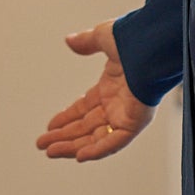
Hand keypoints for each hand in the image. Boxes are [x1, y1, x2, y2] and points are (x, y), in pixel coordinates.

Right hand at [35, 21, 153, 160]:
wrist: (152, 45)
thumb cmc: (134, 39)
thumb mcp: (104, 38)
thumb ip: (87, 42)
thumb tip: (69, 40)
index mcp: (110, 87)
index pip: (84, 109)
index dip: (65, 118)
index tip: (50, 126)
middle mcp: (117, 104)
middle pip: (85, 126)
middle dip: (63, 136)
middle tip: (42, 144)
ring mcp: (125, 114)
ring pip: (96, 138)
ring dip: (73, 146)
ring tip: (50, 152)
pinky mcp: (134, 123)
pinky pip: (114, 142)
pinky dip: (97, 150)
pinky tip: (78, 156)